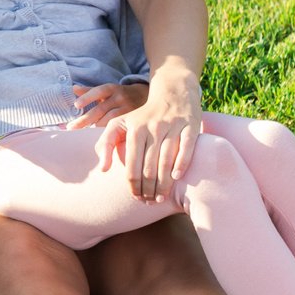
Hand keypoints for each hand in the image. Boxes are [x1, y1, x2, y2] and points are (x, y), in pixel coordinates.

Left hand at [66, 81, 148, 129]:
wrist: (146, 96)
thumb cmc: (120, 95)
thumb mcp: (107, 90)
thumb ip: (90, 91)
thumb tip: (73, 89)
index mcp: (112, 89)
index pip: (99, 91)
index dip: (88, 97)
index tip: (76, 105)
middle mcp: (120, 97)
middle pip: (101, 109)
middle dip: (85, 119)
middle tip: (71, 127)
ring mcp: (128, 109)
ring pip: (110, 119)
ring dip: (96, 127)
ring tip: (83, 134)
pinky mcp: (134, 119)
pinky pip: (120, 127)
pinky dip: (110, 132)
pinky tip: (101, 138)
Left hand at [93, 73, 201, 201]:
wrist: (172, 92)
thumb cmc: (142, 115)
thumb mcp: (118, 124)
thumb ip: (106, 144)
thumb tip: (103, 169)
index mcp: (134, 129)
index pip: (131, 164)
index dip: (133, 184)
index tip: (135, 197)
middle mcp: (153, 127)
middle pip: (149, 166)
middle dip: (148, 188)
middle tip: (148, 202)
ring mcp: (173, 126)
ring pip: (167, 160)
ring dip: (163, 183)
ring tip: (160, 198)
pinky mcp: (191, 126)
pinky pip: (187, 148)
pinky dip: (182, 164)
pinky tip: (176, 178)